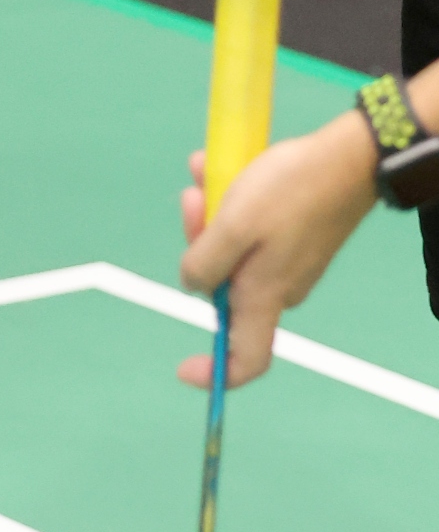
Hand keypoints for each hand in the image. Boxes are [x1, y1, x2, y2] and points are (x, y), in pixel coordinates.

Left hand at [178, 122, 378, 385]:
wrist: (347, 158)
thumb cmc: (289, 191)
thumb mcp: (234, 224)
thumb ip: (206, 263)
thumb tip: (193, 286)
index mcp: (265, 296)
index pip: (247, 359)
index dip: (217, 373)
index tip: (184, 369)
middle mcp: (276, 287)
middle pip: (222, 284)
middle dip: (199, 242)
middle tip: (195, 198)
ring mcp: (285, 261)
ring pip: (230, 247)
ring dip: (211, 212)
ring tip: (207, 173)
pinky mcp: (291, 236)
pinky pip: (248, 226)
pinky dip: (230, 200)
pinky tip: (220, 167)